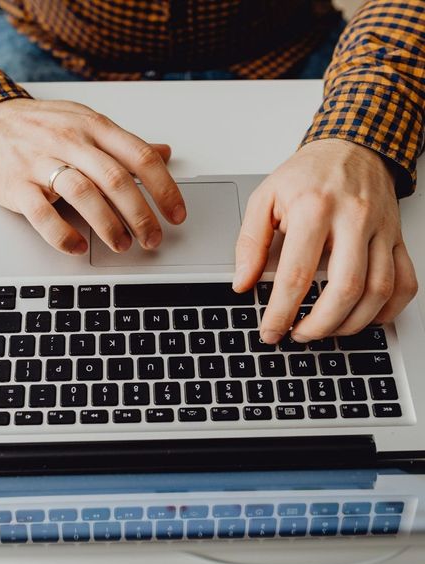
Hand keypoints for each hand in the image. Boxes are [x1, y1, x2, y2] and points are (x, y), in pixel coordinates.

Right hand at [0, 98, 185, 254]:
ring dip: (109, 225)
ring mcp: (41, 162)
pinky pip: (42, 214)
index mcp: (93, 127)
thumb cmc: (40, 127)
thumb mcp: (86, 123)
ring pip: (83, 193)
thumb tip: (164, 153)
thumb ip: (123, 143)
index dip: (164, 189)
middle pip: (116, 179)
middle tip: (153, 239)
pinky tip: (78, 247)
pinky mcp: (16, 186)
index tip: (176, 215)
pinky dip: (63, 235)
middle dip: (141, 215)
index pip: (140, 157)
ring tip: (122, 245)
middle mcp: (71, 141)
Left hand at [233, 138, 417, 342]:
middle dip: (319, 325)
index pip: (296, 275)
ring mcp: (381, 230)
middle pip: (345, 290)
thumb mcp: (264, 198)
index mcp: (314, 209)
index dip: (281, 312)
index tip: (270, 331)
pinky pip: (405, 281)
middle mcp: (353, 220)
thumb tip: (242, 282)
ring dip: (351, 323)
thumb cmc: (307, 174)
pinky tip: (365, 317)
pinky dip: (388, 309)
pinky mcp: (397, 237)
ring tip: (325, 330)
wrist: (352, 145)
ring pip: (378, 291)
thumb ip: (250, 242)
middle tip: (298, 335)